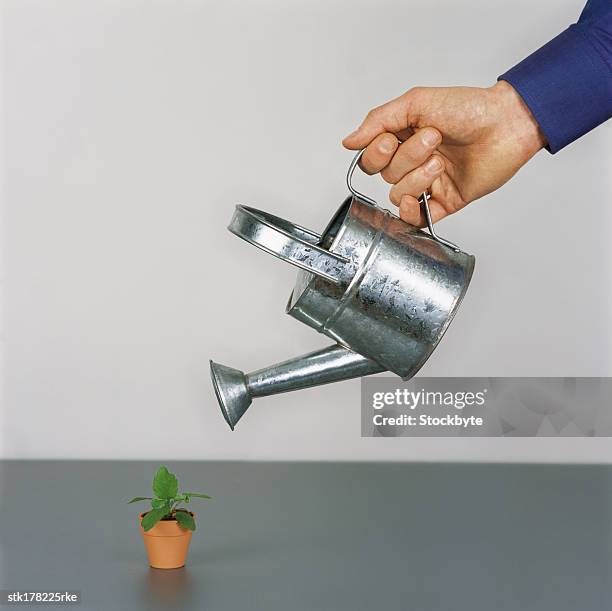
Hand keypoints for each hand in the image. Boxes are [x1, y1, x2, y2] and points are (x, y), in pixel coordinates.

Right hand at [342, 81, 545, 225]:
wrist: (507, 123)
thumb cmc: (469, 108)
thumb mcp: (416, 102)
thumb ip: (378, 120)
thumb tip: (349, 142)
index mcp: (403, 139)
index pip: (371, 159)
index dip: (377, 153)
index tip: (393, 138)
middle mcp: (413, 162)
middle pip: (386, 176)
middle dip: (407, 158)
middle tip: (433, 139)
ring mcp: (428, 183)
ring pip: (399, 194)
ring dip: (418, 177)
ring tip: (441, 160)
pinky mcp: (444, 201)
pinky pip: (417, 218)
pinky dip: (411, 213)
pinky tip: (416, 201)